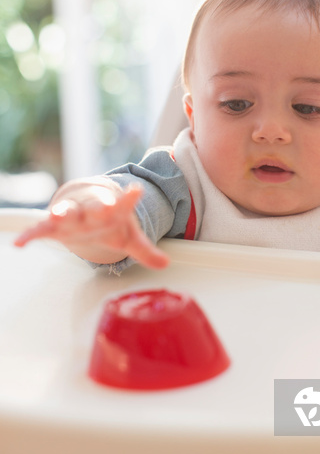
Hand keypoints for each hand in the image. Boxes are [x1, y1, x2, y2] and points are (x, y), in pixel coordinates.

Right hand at [14, 184, 168, 269]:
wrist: (85, 202)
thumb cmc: (108, 220)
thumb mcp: (128, 235)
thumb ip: (145, 250)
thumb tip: (166, 263)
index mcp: (112, 209)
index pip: (124, 203)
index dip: (131, 198)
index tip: (137, 190)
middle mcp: (91, 210)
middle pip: (94, 207)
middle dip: (97, 207)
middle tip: (102, 206)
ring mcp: (72, 215)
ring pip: (66, 212)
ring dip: (62, 213)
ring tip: (56, 214)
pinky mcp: (54, 225)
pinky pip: (40, 229)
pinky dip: (30, 235)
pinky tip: (20, 243)